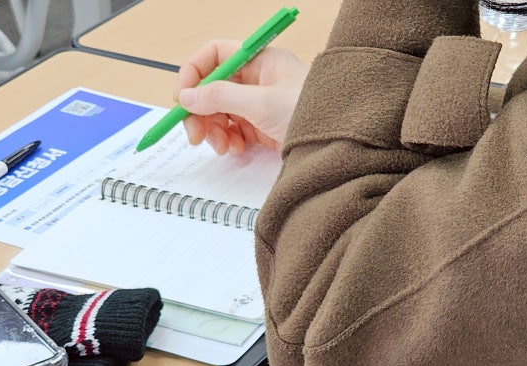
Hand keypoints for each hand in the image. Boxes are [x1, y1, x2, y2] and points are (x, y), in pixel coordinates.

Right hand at [174, 39, 307, 154]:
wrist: (343, 145)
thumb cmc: (316, 114)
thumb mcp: (262, 103)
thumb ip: (221, 97)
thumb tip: (188, 97)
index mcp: (261, 60)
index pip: (215, 55)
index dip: (194, 73)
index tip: (183, 97)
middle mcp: (259, 79)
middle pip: (213, 87)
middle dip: (200, 110)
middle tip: (194, 134)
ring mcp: (261, 103)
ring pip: (221, 111)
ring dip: (213, 129)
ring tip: (221, 147)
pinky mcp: (264, 126)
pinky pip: (234, 130)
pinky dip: (228, 140)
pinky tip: (235, 149)